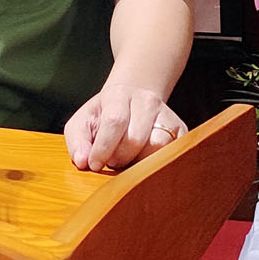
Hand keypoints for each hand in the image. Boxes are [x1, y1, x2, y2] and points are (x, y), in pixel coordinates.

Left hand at [63, 84, 186, 170]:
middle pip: (136, 138)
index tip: (94, 164)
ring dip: (139, 161)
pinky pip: (173, 152)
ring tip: (128, 159)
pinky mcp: (181, 130)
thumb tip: (82, 161)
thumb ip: (77, 141)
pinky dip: (156, 162)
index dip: (103, 147)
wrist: (132, 99)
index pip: (114, 121)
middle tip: (112, 162)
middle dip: (120, 157)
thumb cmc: (103, 116)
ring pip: (158, 146)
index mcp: (118, 95)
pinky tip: (144, 160)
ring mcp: (167, 114)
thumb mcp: (82, 123)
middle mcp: (146, 101)